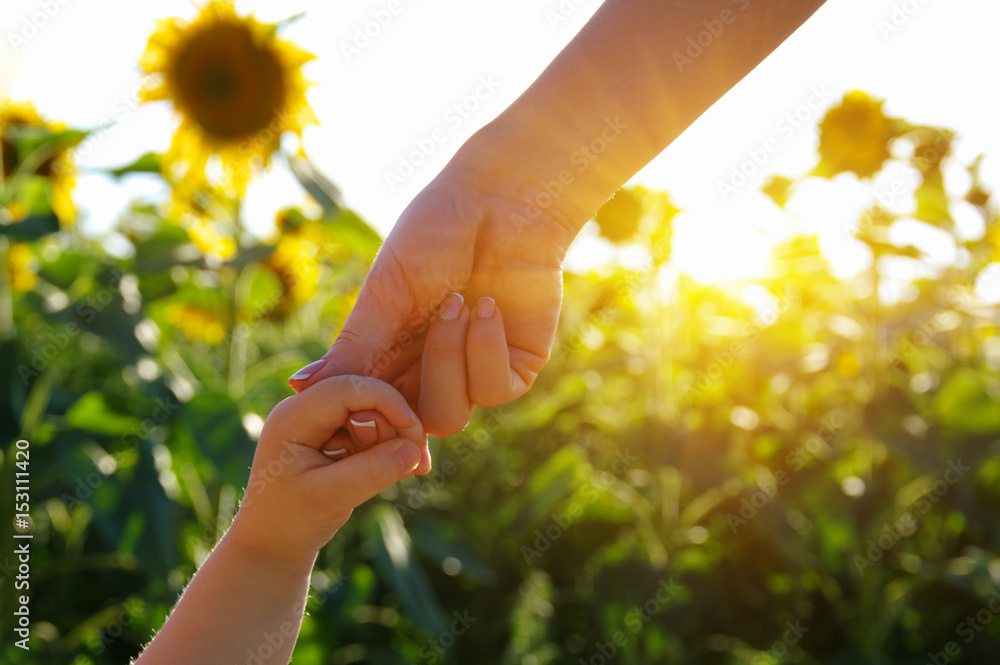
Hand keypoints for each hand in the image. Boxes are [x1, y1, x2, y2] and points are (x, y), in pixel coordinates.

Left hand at [227, 376, 424, 564]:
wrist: (272, 543)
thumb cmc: (289, 522)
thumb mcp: (330, 498)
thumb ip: (371, 472)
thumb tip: (412, 450)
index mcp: (293, 416)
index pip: (347, 387)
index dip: (386, 401)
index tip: (412, 430)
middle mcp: (306, 409)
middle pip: (365, 395)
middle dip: (394, 424)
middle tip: (413, 462)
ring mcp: (321, 421)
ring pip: (374, 411)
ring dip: (395, 439)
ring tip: (407, 471)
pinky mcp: (336, 435)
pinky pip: (373, 428)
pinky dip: (390, 447)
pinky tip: (403, 469)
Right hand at [288, 172, 578, 435]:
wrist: (499, 199)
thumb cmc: (435, 234)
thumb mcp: (385, 293)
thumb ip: (354, 347)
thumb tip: (299, 389)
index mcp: (392, 358)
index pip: (373, 413)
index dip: (364, 417)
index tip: (354, 403)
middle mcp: (432, 373)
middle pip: (410, 426)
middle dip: (406, 392)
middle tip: (407, 336)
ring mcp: (476, 373)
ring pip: (450, 417)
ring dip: (446, 359)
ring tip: (454, 303)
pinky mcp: (518, 364)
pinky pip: (495, 390)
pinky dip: (484, 351)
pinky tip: (486, 306)